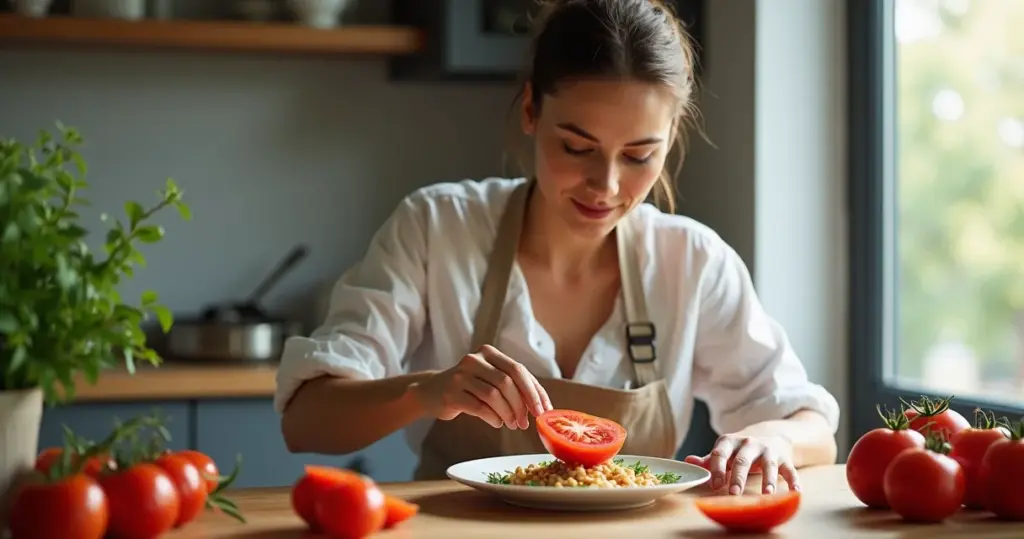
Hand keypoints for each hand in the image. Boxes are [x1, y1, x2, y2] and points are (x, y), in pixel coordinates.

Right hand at [411, 344, 552, 429]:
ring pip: (494, 395)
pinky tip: (497, 423)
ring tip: (512, 424)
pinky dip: (493, 418)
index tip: (543, 409)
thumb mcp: (489, 379)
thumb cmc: (468, 388)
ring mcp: (460, 375)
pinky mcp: (451, 393)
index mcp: (488, 353)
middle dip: (522, 404)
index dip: (534, 391)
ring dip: (508, 413)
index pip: (518, 369)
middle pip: (507, 381)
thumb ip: (512, 385)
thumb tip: (540, 405)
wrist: (431, 392)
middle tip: (526, 422)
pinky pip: (479, 407)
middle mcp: (474, 360)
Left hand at [684, 434, 797, 494]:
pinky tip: (796, 491)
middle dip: (738, 476)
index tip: (714, 485)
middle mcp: (749, 443)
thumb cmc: (739, 449)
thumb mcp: (724, 450)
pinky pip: (790, 470)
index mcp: (729, 441)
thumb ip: (708, 459)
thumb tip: (687, 461)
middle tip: (734, 492)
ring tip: (767, 493)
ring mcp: (768, 450)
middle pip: (742, 460)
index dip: (716, 468)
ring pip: (769, 464)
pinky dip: (793, 480)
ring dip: (768, 479)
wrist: (770, 434)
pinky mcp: (784, 458)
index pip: (720, 453)